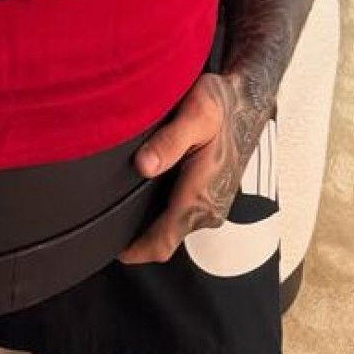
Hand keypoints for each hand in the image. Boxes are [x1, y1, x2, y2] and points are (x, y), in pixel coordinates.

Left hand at [117, 73, 267, 265]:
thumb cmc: (220, 105)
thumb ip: (169, 141)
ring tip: (119, 203)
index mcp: (201, 197)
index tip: (107, 245)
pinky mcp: (213, 197)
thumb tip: (143, 166)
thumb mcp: (195, 113)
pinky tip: (145, 189)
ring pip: (173, 227)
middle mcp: (208, 210)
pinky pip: (182, 215)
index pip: (161, 243)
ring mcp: (212, 206)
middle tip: (105, 218)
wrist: (248, 102)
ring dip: (149, 223)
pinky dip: (162, 211)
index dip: (134, 250)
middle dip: (136, 236)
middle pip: (164, 239)